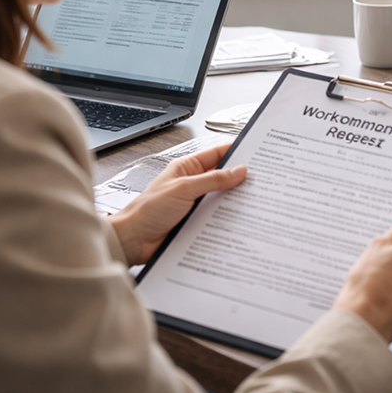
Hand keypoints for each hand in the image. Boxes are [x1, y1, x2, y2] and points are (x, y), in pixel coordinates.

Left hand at [108, 143, 246, 265]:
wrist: (132, 241)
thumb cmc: (147, 211)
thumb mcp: (183, 188)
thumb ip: (212, 179)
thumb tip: (238, 171)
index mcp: (187, 168)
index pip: (217, 154)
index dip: (236, 152)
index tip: (256, 154)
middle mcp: (192, 185)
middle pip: (223, 177)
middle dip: (239, 179)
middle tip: (259, 181)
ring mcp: (195, 204)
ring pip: (222, 199)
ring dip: (233, 202)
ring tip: (251, 202)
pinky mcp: (197, 223)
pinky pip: (217, 218)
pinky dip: (227, 219)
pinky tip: (237, 221)